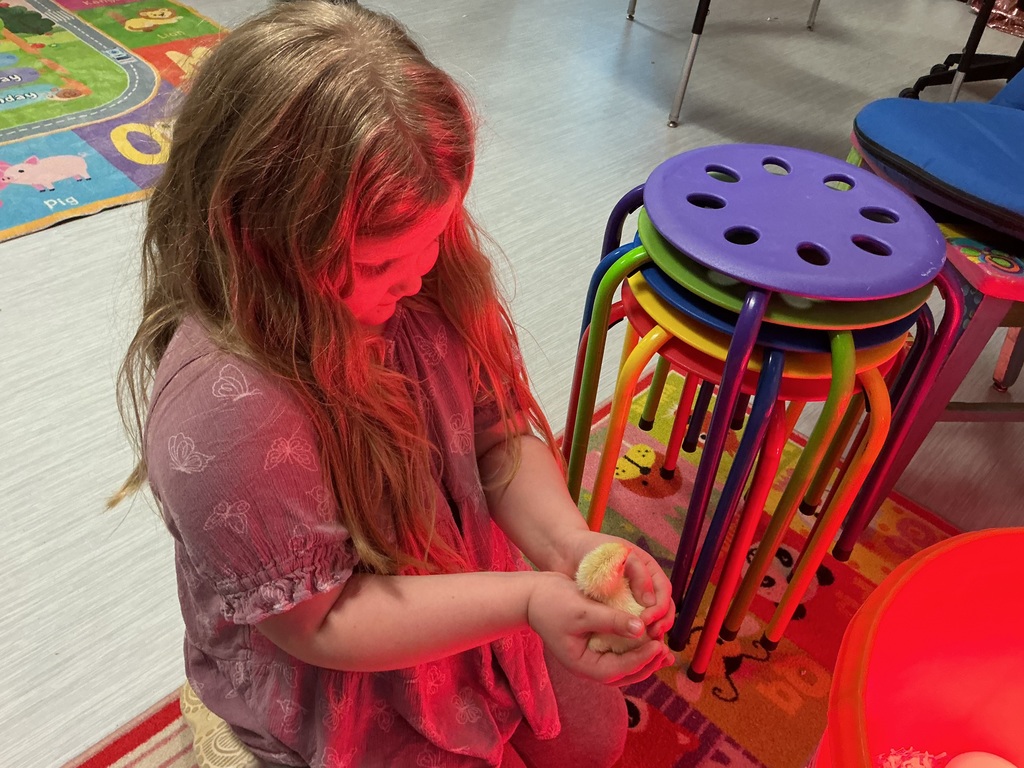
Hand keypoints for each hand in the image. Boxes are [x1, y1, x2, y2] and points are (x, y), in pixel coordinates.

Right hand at [526, 572, 674, 686]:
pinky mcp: (595, 644)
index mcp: (582, 664)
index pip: (618, 669)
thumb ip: (611, 621)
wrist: (532, 595)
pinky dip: (635, 648)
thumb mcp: (583, 611)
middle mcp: (588, 664)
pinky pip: (620, 652)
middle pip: (624, 674)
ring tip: (664, 652)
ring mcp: (591, 655)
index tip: (657, 645)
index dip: (640, 659)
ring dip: (644, 660)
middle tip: (666, 652)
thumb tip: (640, 629)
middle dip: (646, 665)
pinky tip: (648, 639)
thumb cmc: (552, 603)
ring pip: (624, 666)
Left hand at [561, 530, 674, 640]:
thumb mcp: (618, 555)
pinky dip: (634, 632)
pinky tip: (629, 644)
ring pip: (651, 617)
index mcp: (648, 569)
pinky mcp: (618, 607)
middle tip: (650, 635)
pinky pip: (632, 622)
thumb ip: (637, 574)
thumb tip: (651, 602)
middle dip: (660, 622)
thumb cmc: (593, 549)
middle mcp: (644, 584)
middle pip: (662, 606)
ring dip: (650, 630)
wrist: (567, 553)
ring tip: (642, 643)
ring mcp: (632, 596)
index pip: (664, 591)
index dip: (660, 608)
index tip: (646, 620)